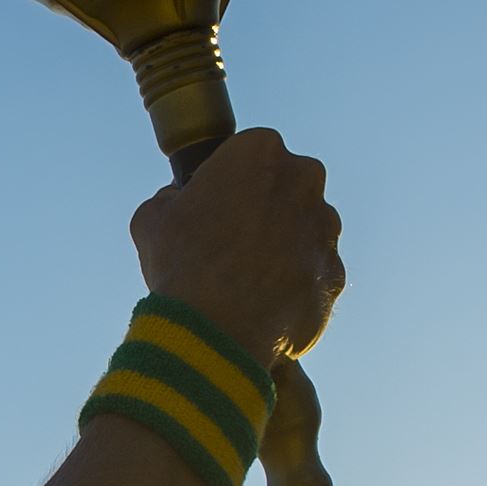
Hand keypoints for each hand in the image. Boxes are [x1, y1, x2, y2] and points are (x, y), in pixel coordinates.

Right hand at [130, 127, 343, 366]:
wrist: (217, 333)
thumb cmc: (183, 267)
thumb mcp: (151, 218)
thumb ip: (171, 197)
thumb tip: (177, 201)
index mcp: (259, 151)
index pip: (250, 151)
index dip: (231, 178)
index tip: (215, 203)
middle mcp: (304, 181)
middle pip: (287, 184)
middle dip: (267, 205)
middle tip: (232, 239)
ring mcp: (325, 229)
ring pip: (306, 228)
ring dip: (284, 244)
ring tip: (246, 278)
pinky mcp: (334, 273)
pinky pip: (314, 272)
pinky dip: (295, 284)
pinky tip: (263, 304)